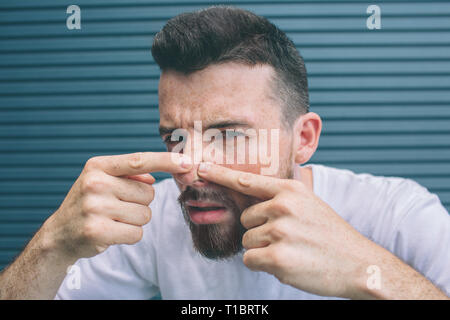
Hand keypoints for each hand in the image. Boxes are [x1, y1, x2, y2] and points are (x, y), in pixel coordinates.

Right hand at [44, 152, 191, 258]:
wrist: (60, 233)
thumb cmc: (90, 202)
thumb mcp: (103, 180)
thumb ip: (130, 174)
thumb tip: (155, 176)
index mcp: (98, 166)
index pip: (139, 160)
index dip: (166, 161)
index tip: (188, 162)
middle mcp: (95, 183)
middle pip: (148, 193)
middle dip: (140, 202)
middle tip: (117, 206)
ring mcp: (95, 207)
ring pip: (145, 215)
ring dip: (135, 220)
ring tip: (113, 219)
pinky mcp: (97, 231)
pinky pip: (137, 233)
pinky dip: (130, 235)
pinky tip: (111, 232)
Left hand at [197, 162, 382, 298]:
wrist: (359, 264)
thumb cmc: (331, 235)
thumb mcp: (311, 203)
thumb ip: (286, 194)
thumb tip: (270, 188)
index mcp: (290, 190)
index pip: (246, 181)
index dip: (221, 174)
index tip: (200, 168)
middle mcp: (282, 206)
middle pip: (245, 219)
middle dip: (260, 231)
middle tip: (289, 238)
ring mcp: (280, 231)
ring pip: (247, 241)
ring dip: (263, 250)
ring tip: (292, 250)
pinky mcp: (277, 257)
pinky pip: (251, 259)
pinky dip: (264, 265)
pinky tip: (288, 263)